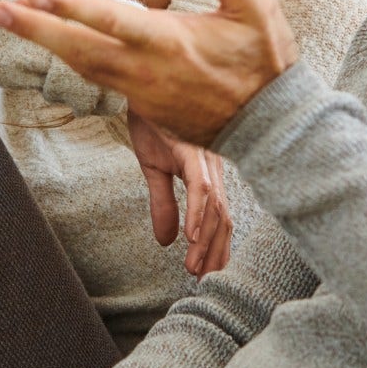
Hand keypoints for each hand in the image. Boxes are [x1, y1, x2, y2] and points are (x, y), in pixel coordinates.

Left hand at [0, 0, 299, 145]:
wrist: (272, 125)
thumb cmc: (265, 58)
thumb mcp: (255, 4)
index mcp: (172, 41)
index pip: (111, 20)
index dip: (70, 7)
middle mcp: (147, 70)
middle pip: (79, 49)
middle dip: (34, 30)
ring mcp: (142, 92)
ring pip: (82, 67)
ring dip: (43, 44)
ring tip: (10, 19)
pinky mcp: (142, 107)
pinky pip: (97, 79)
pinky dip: (70, 60)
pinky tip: (50, 43)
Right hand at [128, 110, 230, 276]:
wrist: (143, 86)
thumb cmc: (152, 124)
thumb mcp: (153, 170)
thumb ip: (163, 205)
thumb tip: (165, 242)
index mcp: (207, 174)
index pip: (220, 218)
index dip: (218, 248)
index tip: (208, 274)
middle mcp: (213, 168)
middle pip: (223, 219)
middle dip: (216, 253)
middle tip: (205, 281)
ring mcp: (204, 158)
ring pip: (213, 208)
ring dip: (205, 241)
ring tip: (195, 267)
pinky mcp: (190, 150)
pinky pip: (199, 185)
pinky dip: (197, 212)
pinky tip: (191, 235)